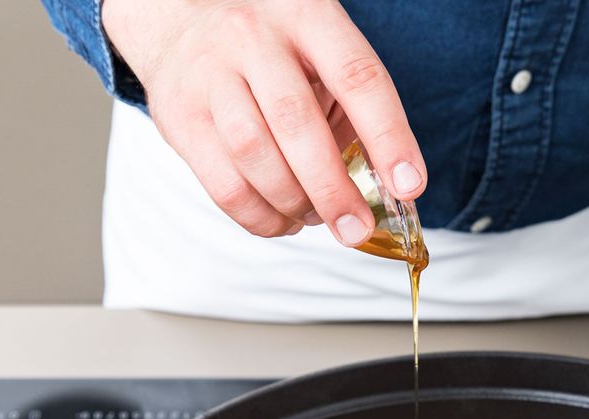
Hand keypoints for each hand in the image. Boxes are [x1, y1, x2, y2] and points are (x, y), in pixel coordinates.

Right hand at [102, 0, 425, 245]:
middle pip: (296, 123)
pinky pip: (224, 185)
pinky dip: (260, 217)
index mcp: (306, 16)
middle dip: (332, 189)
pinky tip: (281, 219)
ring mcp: (209, 75)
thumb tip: (389, 188)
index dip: (388, 137)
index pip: (357, 77)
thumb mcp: (320, 56)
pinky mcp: (179, 118)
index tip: (409, 186)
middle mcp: (253, 38)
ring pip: (254, 155)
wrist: (179, 22)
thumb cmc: (272, 51)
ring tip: (313, 217)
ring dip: (292, 202)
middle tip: (355, 228)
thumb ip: (353, 111)